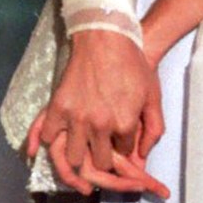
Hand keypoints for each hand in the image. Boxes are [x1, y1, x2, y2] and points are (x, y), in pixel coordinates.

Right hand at [29, 30, 167, 197]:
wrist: (107, 38)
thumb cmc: (132, 65)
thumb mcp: (152, 97)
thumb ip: (153, 129)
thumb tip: (142, 157)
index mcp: (125, 123)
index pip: (124, 154)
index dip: (124, 150)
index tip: (121, 143)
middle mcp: (100, 124)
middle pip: (100, 163)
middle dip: (104, 160)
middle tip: (103, 152)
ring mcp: (77, 117)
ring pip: (73, 159)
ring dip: (80, 157)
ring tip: (84, 152)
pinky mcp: (59, 107)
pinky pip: (49, 137)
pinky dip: (53, 141)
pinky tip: (61, 139)